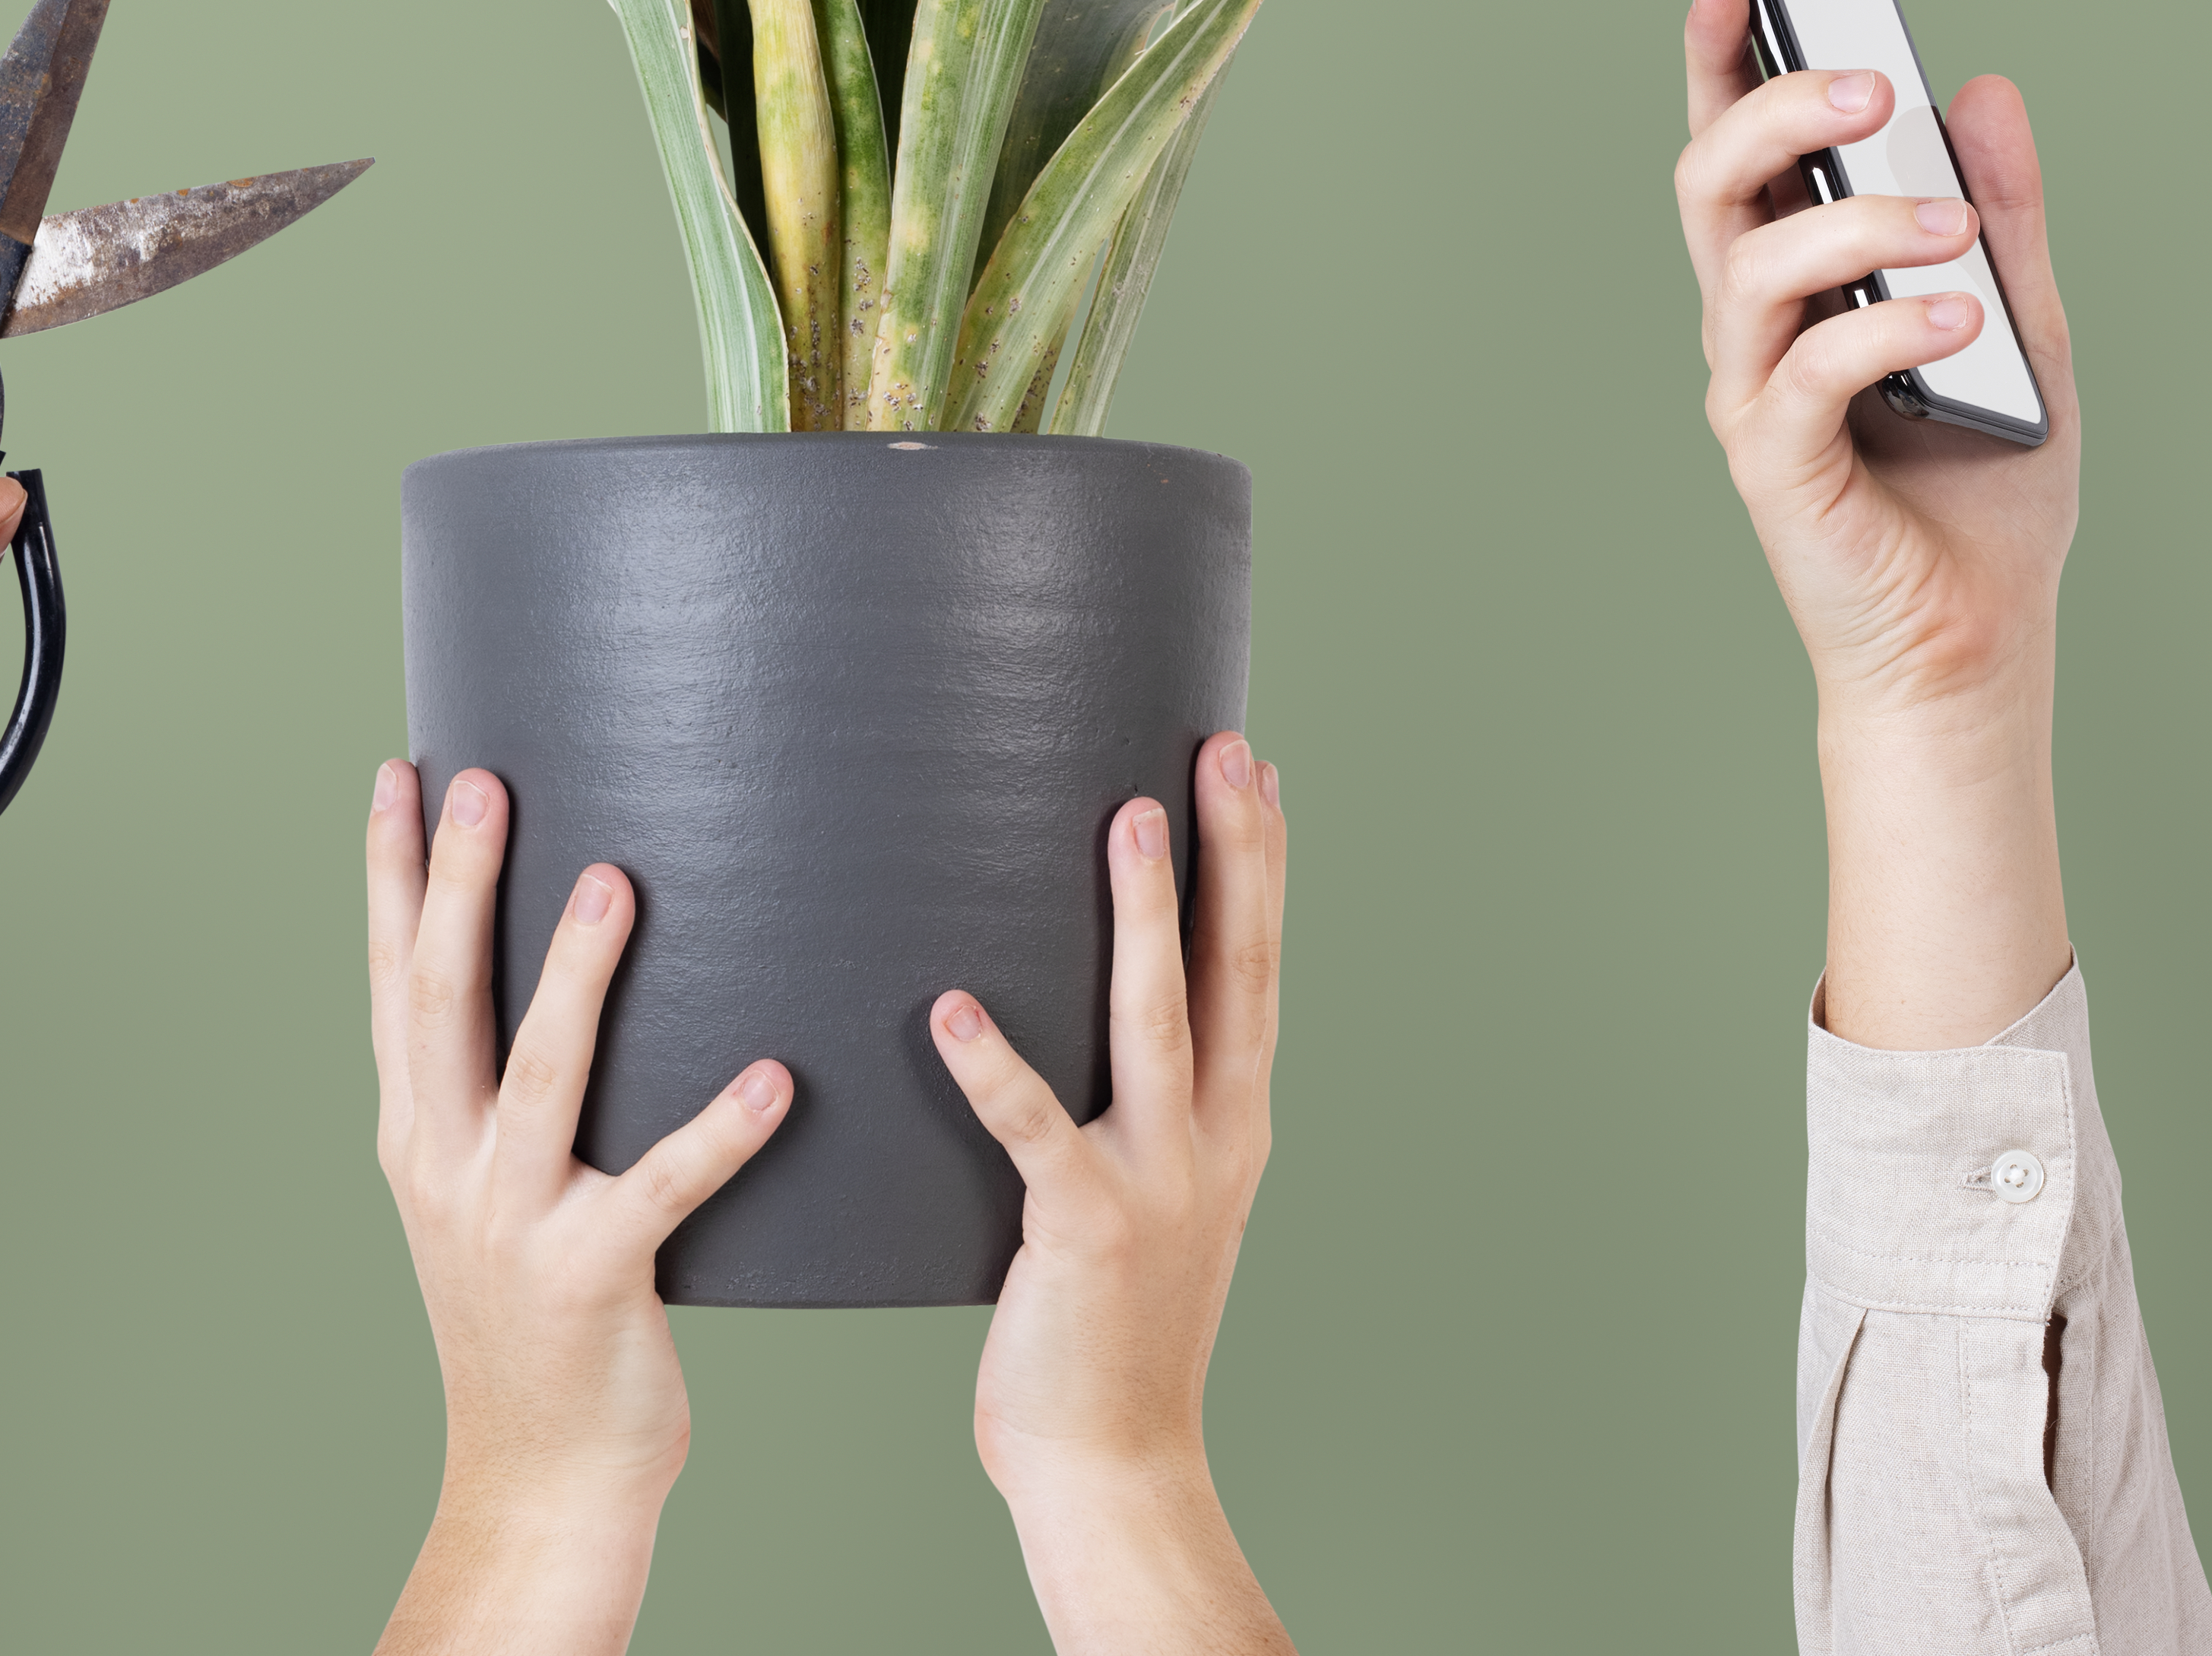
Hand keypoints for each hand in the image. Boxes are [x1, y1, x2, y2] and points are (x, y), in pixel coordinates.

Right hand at [364, 761, 791, 1655]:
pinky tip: (771, 1080)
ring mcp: (510, 1222)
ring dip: (575, 973)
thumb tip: (535, 966)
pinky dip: (718, 1131)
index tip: (401, 771)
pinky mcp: (591, 1275)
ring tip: (619, 879)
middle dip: (462, 884)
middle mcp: (445, 1165)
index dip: (392, 875)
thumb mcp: (473, 1196)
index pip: (393, 980)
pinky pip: (663, 1187)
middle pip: (444, 1000)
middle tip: (487, 777)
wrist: (540, 1470)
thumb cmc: (530, 1318)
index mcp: (415, 1136)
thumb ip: (486, 1096)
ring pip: (540, 1074)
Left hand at [933, 734, 1296, 1655]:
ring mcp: (1160, 1184)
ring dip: (1142, 919)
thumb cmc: (1107, 1324)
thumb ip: (1143, 1109)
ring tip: (1126, 821)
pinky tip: (952, 1008)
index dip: (1259, 864)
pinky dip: (995, 1067)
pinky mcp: (1085, 1231)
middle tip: (1217, 749)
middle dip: (1231, 855)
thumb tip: (1095, 1011)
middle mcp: (1215, 1138)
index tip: (1253, 764)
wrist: (1114, 1462)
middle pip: (1233, 971)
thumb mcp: (1157, 1197)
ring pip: (1155, 1023)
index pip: (1255, 967)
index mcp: (1234, 1123)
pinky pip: (1036, 1131)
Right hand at [1674, 0, 2082, 727]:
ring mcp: (1754, 393)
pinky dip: (1885, 331)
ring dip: (1855, 222)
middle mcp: (1757, 326)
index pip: (1740, 147)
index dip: (1722, 57)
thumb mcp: (2026, 324)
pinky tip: (1960, 321)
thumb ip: (2003, 212)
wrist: (1978, 645)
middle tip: (1864, 78)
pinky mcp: (1774, 467)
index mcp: (1801, 279)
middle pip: (1711, 181)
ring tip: (1952, 228)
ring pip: (1751, 265)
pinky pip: (1805, 374)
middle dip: (1771, 106)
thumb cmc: (1984, 495)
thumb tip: (1983, 90)